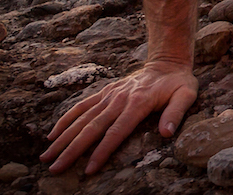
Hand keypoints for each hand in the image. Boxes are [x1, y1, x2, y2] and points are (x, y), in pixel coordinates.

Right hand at [41, 63, 197, 174]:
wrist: (167, 62)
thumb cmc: (178, 83)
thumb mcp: (186, 95)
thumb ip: (176, 113)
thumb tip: (167, 133)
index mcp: (138, 104)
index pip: (116, 132)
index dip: (101, 151)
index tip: (88, 169)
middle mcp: (119, 100)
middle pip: (92, 128)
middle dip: (72, 150)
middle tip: (55, 168)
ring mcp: (109, 95)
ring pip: (81, 118)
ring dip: (63, 137)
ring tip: (46, 156)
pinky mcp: (104, 92)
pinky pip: (81, 106)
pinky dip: (65, 119)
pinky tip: (52, 134)